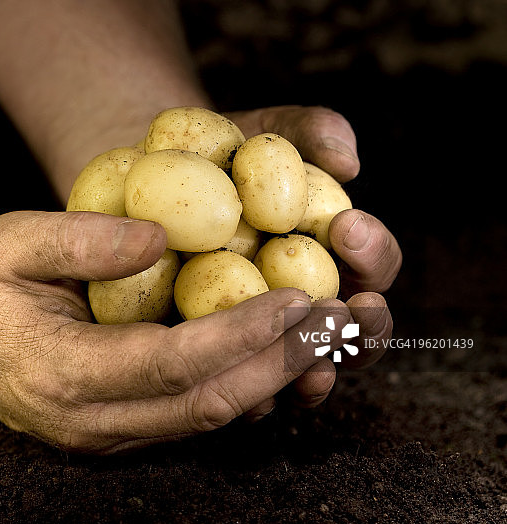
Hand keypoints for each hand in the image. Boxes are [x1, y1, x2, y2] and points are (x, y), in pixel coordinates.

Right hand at [0, 210, 360, 453]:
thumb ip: (82, 239)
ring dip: (276, 379)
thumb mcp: (13, 239)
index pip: (171, 364)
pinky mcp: (121, 427)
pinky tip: (285, 352)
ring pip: (210, 419)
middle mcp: (89, 420)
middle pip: (206, 403)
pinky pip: (196, 415)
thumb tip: (160, 237)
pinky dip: (249, 385)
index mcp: (61, 372)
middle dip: (280, 363)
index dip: (240, 334)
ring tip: (331, 336)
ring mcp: (106, 433)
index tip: (296, 297)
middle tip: (339, 320)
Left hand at [227, 105, 400, 415]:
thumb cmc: (219, 149)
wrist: (150, 173)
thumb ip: (310, 132)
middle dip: (364, 326)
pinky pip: (238, 384)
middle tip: (353, 309)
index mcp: (329, 252)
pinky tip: (250, 391)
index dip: (373, 253)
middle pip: (352, 330)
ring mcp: (260, 333)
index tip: (349, 227)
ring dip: (315, 369)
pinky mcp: (212, 353)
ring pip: (301, 368)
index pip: (370, 262)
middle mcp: (304, 299)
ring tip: (314, 364)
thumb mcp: (264, 131)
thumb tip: (347, 159)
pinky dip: (251, 392)